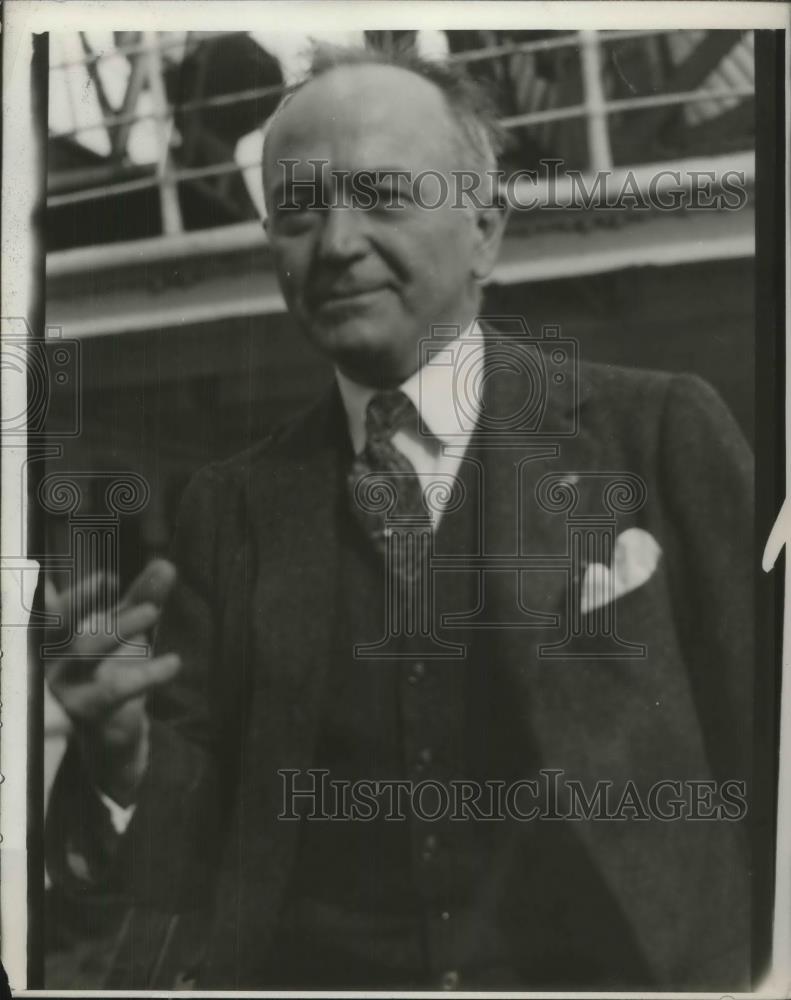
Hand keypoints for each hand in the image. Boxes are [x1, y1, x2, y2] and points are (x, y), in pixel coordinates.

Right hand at [45, 559, 180, 804]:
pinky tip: (174, 663)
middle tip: (125, 588)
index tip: (108, 579)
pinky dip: (146, 673)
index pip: (57, 610)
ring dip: (118, 627)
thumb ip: (144, 598)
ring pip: (85, 652)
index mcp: (60, 635)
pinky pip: (113, 690)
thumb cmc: (113, 667)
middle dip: (84, 601)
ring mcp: (66, 687)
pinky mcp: (87, 711)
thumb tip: (165, 565)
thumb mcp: (131, 630)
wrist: (117, 727)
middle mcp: (54, 659)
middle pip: (62, 626)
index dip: (77, 594)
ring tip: (152, 611)